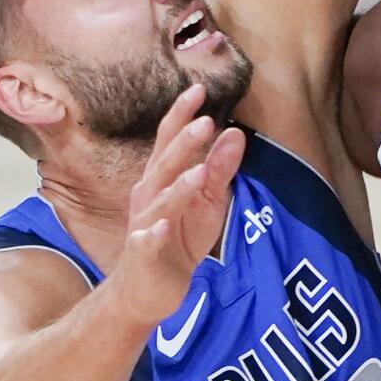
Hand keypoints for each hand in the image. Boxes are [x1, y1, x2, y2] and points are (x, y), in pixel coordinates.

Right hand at [108, 84, 246, 322]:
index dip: (181, 116)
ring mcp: (144, 225)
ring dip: (178, 187)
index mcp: (162, 180)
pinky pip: (147, 243)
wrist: (147, 291)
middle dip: (183, 143)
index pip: (169, 141)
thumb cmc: (177, 240)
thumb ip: (219, 170)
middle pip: (165, 165)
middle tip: (206, 120)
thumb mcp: (206, 203)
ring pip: (160, 202)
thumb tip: (236, 134)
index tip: (197, 88)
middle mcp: (149, 197)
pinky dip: (152, 234)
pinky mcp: (144, 256)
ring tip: (198, 171)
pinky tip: (161, 227)